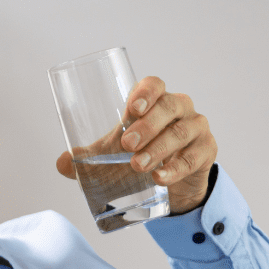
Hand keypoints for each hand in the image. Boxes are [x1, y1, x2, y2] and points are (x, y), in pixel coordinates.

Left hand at [56, 76, 217, 215]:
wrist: (174, 184)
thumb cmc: (143, 155)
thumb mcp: (115, 155)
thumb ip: (90, 157)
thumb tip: (61, 164)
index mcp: (155, 101)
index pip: (154, 85)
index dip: (145, 92)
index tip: (132, 109)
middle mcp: (179, 109)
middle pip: (168, 106)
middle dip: (147, 125)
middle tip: (127, 146)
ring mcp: (196, 128)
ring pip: (180, 132)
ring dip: (158, 149)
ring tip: (138, 166)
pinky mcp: (206, 151)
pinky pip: (194, 157)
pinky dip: (176, 169)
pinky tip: (160, 178)